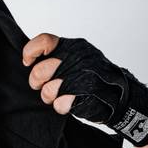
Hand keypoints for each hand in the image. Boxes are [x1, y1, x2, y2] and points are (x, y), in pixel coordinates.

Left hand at [22, 33, 147, 146]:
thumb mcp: (76, 58)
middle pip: (40, 70)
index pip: (44, 41)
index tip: (27, 62)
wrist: (119, 97)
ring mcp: (83, 75)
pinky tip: (70, 103)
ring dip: (49, 97)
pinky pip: (60, 104)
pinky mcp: (87, 94)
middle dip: (36, 81)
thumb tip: (29, 61)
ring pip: (48, 90)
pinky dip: (62, 107)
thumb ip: (55, 56)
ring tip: (59, 96)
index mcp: (73, 46)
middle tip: (41, 86)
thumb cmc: (92, 77)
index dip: (30, 52)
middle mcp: (78, 58)